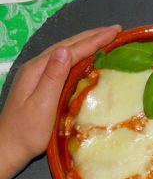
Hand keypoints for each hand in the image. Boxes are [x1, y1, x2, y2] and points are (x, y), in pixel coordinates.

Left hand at [0, 25, 120, 178]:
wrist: (9, 147)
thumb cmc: (27, 131)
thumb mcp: (41, 105)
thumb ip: (52, 77)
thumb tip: (65, 50)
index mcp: (38, 70)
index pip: (70, 49)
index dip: (93, 40)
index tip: (114, 32)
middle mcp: (38, 67)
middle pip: (68, 45)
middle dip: (93, 36)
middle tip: (116, 30)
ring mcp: (40, 75)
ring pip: (67, 52)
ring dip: (87, 43)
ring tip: (106, 38)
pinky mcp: (43, 83)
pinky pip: (66, 63)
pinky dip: (81, 56)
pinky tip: (88, 57)